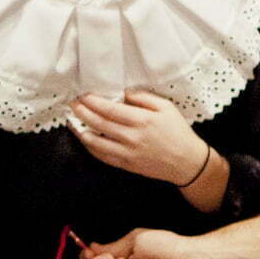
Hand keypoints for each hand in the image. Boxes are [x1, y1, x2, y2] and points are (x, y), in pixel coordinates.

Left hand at [70, 89, 210, 187]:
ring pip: (96, 142)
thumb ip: (144, 98)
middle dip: (82, 112)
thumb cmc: (178, 132)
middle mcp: (132, 137)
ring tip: (72, 121)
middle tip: (72, 104)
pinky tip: (85, 139)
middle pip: (99, 123)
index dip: (92, 102)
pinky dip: (91, 147)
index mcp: (142, 120)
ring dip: (81, 131)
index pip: (110, 109)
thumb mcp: (166, 107)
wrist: (187, 162)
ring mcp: (127, 153)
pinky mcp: (126, 165)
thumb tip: (124, 93)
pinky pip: (103, 156)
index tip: (82, 95)